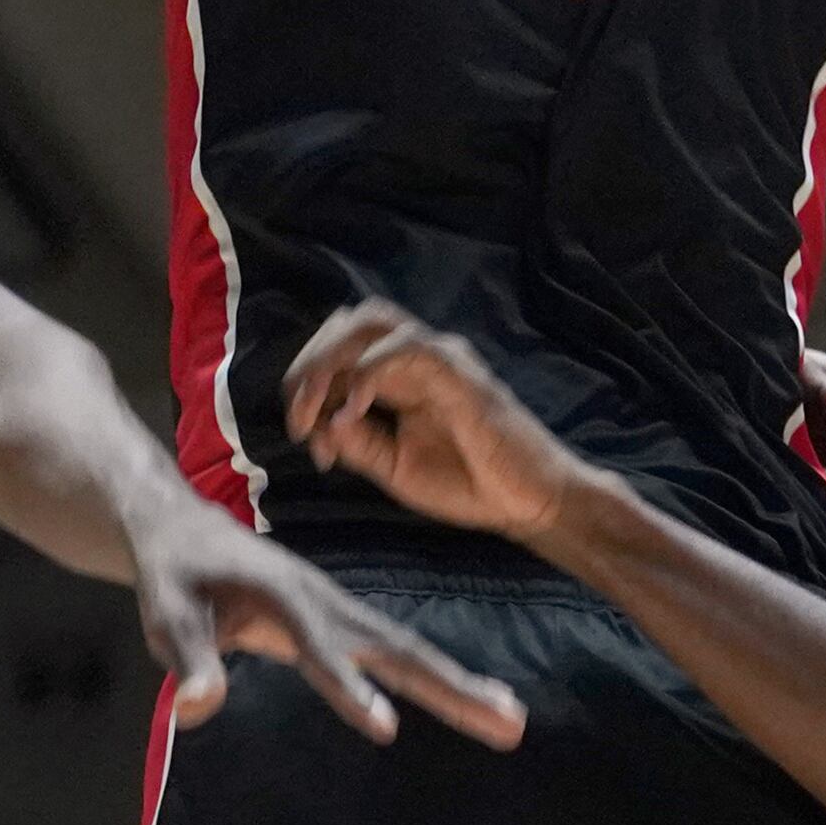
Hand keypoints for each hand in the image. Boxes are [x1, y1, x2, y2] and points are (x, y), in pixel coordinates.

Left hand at [123, 493, 524, 752]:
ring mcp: (337, 608)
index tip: (386, 730)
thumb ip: (188, 660)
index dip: (348, 689)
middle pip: (395, 648)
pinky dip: (437, 675)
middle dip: (451, 687)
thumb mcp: (166, 613)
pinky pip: (394, 651)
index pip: (320, 650)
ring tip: (510, 719)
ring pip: (407, 649)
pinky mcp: (338, 619)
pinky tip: (469, 698)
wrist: (182, 525)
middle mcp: (323, 600)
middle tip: (508, 723)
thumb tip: (196, 709)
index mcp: (282, 595)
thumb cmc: (172, 573)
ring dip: (459, 684)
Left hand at [284, 300, 599, 544]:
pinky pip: (409, 348)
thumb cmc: (469, 482)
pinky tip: (355, 409)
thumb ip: (356, 443)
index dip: (307, 382)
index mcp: (398, 377)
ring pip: (373, 321)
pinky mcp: (460, 372)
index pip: (339, 349)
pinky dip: (371, 370)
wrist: (528, 503)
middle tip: (297, 418)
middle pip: (349, 323)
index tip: (300, 434)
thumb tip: (316, 425)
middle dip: (310, 363)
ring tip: (315, 405)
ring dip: (332, 357)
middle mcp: (416, 358)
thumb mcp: (394, 467)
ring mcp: (440, 359)